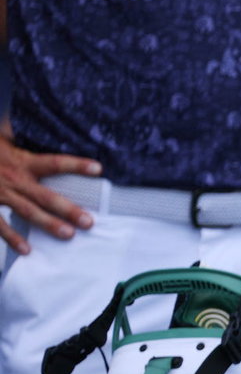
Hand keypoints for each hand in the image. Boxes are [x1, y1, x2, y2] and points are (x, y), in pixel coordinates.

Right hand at [0, 135, 100, 253]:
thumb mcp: (3, 137)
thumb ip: (18, 132)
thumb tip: (33, 123)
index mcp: (21, 161)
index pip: (53, 162)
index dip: (75, 164)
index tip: (98, 168)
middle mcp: (14, 178)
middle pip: (45, 195)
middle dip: (68, 209)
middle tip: (89, 221)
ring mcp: (1, 194)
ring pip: (27, 211)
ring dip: (48, 224)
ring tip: (69, 235)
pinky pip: (0, 224)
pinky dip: (12, 237)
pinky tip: (27, 250)